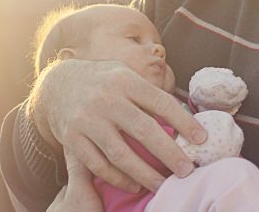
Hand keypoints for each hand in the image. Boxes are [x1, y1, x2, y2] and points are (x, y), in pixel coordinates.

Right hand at [33, 59, 206, 192]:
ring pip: (121, 154)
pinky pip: (99, 165)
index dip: (184, 121)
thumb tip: (184, 115)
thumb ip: (148, 92)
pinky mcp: (72, 139)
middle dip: (169, 153)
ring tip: (163, 185)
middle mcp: (107, 99)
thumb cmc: (102, 80)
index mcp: (125, 80)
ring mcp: (88, 120)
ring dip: (145, 174)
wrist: (56, 83)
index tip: (201, 139)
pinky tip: (134, 184)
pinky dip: (119, 178)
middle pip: (144, 130)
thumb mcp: (124, 73)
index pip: (161, 102)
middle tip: (188, 170)